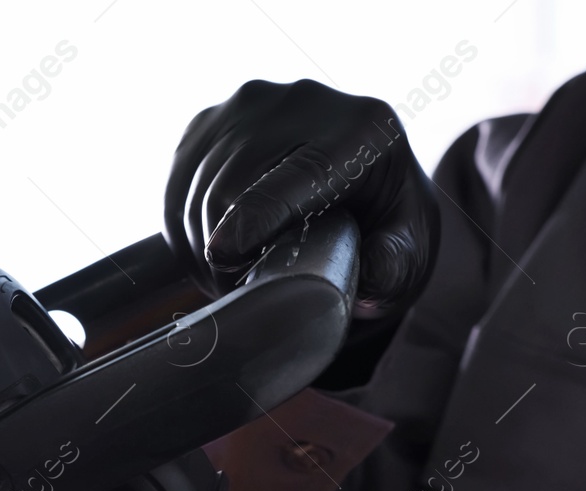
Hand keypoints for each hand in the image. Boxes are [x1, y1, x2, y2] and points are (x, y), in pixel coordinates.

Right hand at [164, 79, 438, 316]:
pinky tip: (212, 249)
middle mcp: (301, 102)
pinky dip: (182, 228)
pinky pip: (176, 186)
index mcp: (360, 131)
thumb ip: (395, 266)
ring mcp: (248, 105)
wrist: (356, 184)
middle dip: (224, 253)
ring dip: (200, 246)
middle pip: (230, 186)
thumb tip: (373, 273)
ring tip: (228, 275)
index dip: (252, 219)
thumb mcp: (409, 253)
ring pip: (195, 190)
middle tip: (239, 293)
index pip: (293, 174)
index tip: (224, 257)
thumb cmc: (383, 227)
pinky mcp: (209, 121)